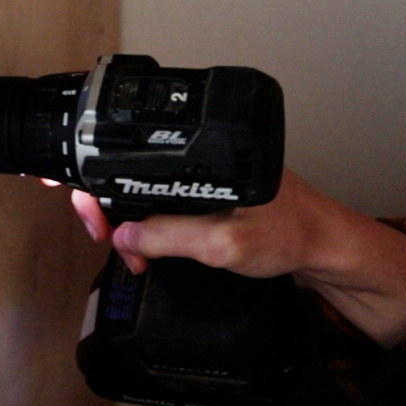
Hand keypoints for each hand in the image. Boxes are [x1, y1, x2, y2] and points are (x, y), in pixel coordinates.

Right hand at [61, 169, 405, 348]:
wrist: (328, 249)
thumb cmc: (292, 233)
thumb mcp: (224, 243)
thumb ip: (169, 237)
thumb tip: (122, 236)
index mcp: (199, 153)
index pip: (128, 158)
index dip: (93, 179)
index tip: (76, 199)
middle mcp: (195, 156)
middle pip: (125, 173)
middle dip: (104, 206)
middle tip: (103, 236)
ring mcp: (198, 174)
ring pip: (139, 192)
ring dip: (124, 223)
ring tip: (130, 252)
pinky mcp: (203, 192)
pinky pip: (158, 203)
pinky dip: (144, 226)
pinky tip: (145, 248)